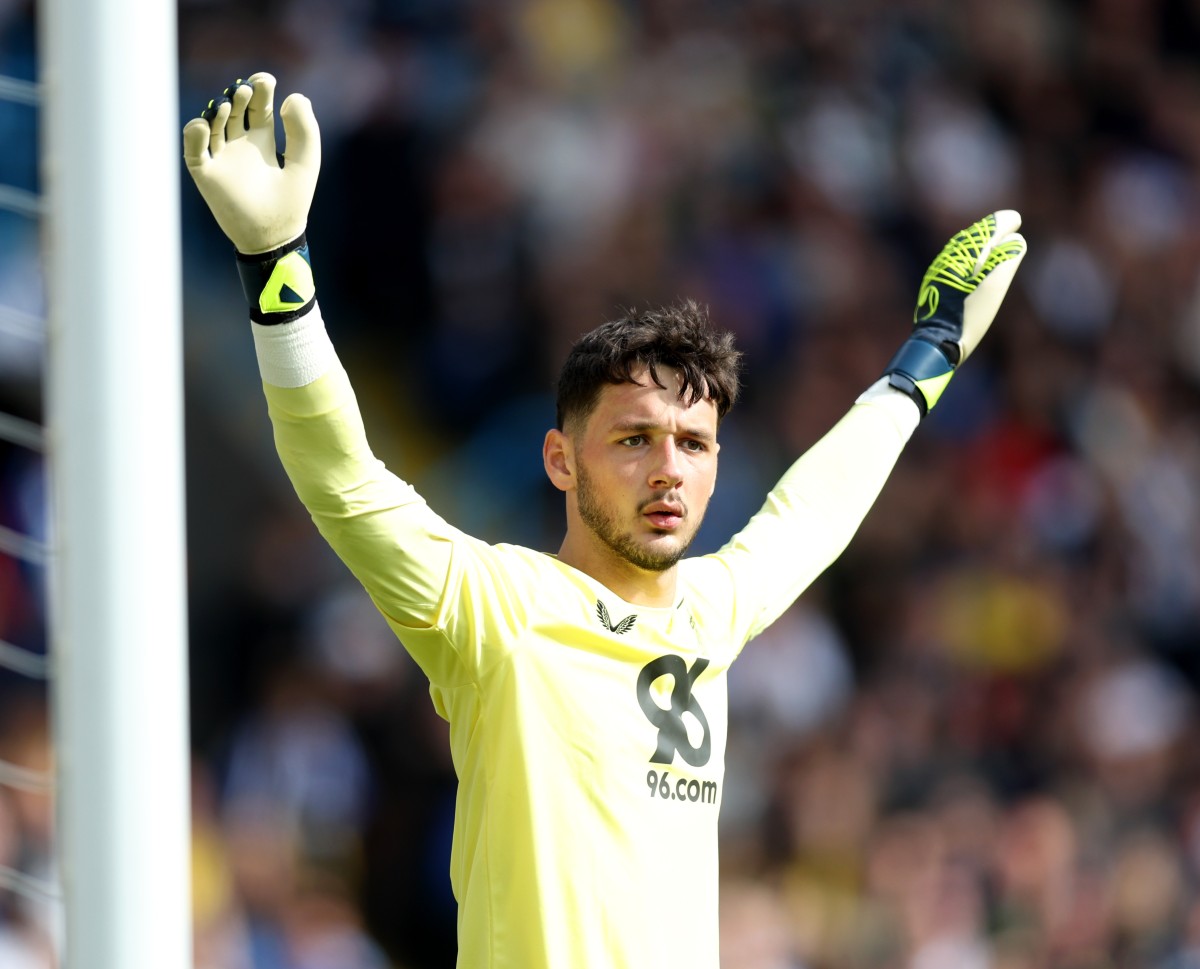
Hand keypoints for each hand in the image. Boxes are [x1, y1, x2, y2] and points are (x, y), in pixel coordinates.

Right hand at [182, 72, 319, 254]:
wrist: (274, 237)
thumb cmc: (292, 203)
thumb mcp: (306, 163)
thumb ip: (305, 130)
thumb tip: (292, 97)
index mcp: (263, 142)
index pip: (258, 106)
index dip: (260, 89)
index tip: (265, 80)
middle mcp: (240, 147)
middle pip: (235, 109)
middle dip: (239, 95)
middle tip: (246, 90)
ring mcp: (222, 159)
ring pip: (213, 123)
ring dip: (218, 110)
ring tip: (230, 106)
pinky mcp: (207, 174)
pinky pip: (194, 148)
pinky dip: (195, 133)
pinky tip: (205, 125)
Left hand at [885, 210, 1026, 414]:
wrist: (936, 342)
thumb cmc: (968, 316)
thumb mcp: (994, 287)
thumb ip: (1006, 260)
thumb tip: (1015, 239)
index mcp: (963, 256)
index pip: (986, 230)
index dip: (1002, 223)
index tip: (1015, 219)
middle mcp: (948, 259)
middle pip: (973, 237)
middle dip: (991, 229)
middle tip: (1007, 223)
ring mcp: (939, 272)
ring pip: (961, 248)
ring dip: (978, 242)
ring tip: (992, 239)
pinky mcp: (935, 285)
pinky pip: (954, 261)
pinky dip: (968, 256)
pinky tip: (973, 263)